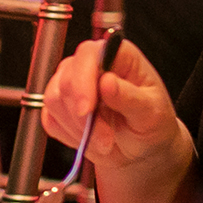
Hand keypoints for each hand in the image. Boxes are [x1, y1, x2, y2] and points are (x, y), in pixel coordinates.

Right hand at [41, 37, 181, 168]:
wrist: (142, 148)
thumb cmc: (152, 122)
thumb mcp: (152, 112)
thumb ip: (130, 97)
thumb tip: (107, 82)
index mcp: (117, 55)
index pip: (88, 54)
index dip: (83, 80)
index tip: (86, 110)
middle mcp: (91, 63)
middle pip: (66, 79)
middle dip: (82, 116)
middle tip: (106, 138)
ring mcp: (72, 82)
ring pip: (54, 100)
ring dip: (78, 128)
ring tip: (104, 141)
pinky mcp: (60, 105)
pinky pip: (49, 119)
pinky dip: (69, 135)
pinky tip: (90, 140)